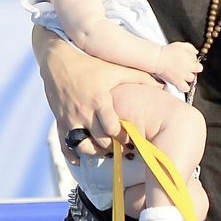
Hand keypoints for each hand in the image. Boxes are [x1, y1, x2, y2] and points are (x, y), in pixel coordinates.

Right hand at [32, 28, 147, 156]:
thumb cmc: (90, 64)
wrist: (57, 60)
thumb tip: (163, 86)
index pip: (112, 129)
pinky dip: (72, 155)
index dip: (123, 137)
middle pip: (100, 142)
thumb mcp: (115, 69)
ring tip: (106, 151)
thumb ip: (139, 78)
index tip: (131, 139)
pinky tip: (81, 160)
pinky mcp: (60, 121)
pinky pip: (64, 146)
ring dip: (95, 152)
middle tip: (122, 149)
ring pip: (83, 147)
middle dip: (113, 147)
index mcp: (99, 101)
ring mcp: (70, 118)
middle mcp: (84, 112)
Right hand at [156, 41, 201, 91]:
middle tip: (188, 67)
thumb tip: (196, 52)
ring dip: (189, 76)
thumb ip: (190, 47)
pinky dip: (185, 87)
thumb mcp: (180, 45)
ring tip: (184, 74)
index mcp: (189, 57)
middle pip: (198, 69)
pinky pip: (185, 88)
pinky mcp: (178, 82)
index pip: (197, 60)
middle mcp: (188, 67)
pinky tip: (182, 84)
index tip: (189, 59)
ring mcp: (183, 75)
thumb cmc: (167, 51)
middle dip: (194, 67)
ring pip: (192, 78)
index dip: (193, 59)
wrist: (157, 59)